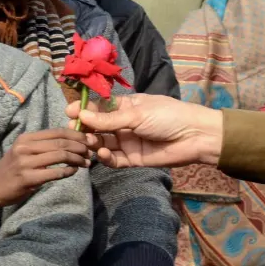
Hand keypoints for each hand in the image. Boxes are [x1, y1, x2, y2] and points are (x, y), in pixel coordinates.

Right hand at [0, 129, 90, 214]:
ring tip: (86, 163)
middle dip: (80, 146)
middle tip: (91, 151)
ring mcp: (26, 163)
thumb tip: (69, 142)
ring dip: (77, 159)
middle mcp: (25, 147)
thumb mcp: (22, 151)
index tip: (88, 139)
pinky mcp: (28, 179)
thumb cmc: (10, 169)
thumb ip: (41, 146)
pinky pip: (55, 173)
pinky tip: (73, 172)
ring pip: (60, 156)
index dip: (76, 134)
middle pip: (61, 142)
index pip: (57, 132)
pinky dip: (68, 172)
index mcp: (26, 138)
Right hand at [68, 94, 223, 168]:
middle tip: (75, 130)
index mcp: (127, 105)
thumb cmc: (168, 116)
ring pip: (104, 143)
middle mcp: (125, 123)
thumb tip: (82, 114)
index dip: (85, 109)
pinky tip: (103, 153)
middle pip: (98, 126)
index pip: (100, 106)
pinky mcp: (133, 159)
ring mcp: (128, 141)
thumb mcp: (137, 113)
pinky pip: (114, 159)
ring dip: (94, 142)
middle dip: (86, 128)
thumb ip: (110, 118)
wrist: (194, 136)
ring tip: (90, 142)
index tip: (70, 112)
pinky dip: (106, 157)